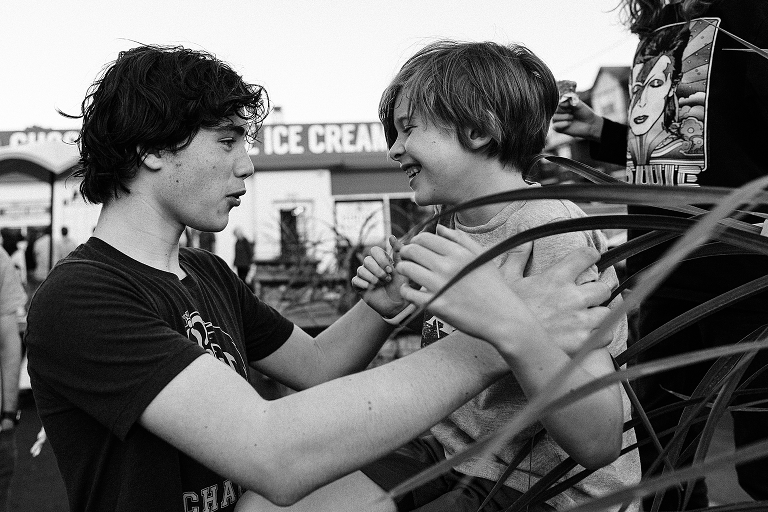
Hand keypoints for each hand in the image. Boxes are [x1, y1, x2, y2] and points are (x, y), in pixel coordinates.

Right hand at [351, 236, 410, 317]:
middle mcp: (371, 265)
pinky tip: (371, 288)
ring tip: (381, 285)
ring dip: (373, 278)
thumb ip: (399, 252)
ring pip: (361, 270)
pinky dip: (364, 284)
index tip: (391, 269)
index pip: (375, 250)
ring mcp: (364, 275)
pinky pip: (355, 280)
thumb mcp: (402, 268)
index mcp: (381, 259)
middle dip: (378, 270)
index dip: (382, 259)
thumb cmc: (402, 286)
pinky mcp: (359, 286)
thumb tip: (392, 236)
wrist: (397, 305)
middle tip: (387, 279)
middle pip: (367, 260)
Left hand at [395, 225, 533, 345]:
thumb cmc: (493, 286)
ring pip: (407, 269)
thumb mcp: (482, 257)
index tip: (416, 247)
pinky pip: (409, 293)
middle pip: (412, 251)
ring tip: (408, 273)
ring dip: (403, 269)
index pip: (424, 238)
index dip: (416, 241)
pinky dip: (406, 290)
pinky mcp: (435, 305)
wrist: (503, 318)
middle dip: (406, 253)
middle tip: (408, 259)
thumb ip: (460, 239)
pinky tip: (411, 290)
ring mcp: (440, 286)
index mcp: (458, 253)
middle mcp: (447, 266)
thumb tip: (438, 227)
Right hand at [509, 248, 613, 353]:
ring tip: (591, 315)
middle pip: (604, 287)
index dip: (591, 255)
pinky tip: (591, 333)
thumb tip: (524, 233)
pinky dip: (601, 334)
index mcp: (556, 278)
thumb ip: (518, 255)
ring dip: (600, 312)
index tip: (592, 258)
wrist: (506, 341)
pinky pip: (605, 335)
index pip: (585, 256)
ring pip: (607, 312)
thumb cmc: (504, 310)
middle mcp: (572, 297)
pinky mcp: (581, 342)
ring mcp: (579, 321)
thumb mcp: (506, 278)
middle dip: (600, 288)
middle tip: (593, 292)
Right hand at [551, 99, 603, 141]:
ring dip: (565, 117)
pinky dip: (563, 124)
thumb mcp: (578, 104)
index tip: (572, 105)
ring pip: (555, 117)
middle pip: (555, 110)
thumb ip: (570, 100)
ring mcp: (558, 120)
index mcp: (563, 105)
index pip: (557, 103)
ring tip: (572, 118)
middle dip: (565, 110)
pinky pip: (555, 126)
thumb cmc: (584, 113)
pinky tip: (569, 124)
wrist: (589, 124)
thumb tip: (561, 101)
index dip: (564, 104)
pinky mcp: (558, 128)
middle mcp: (559, 112)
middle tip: (572, 112)